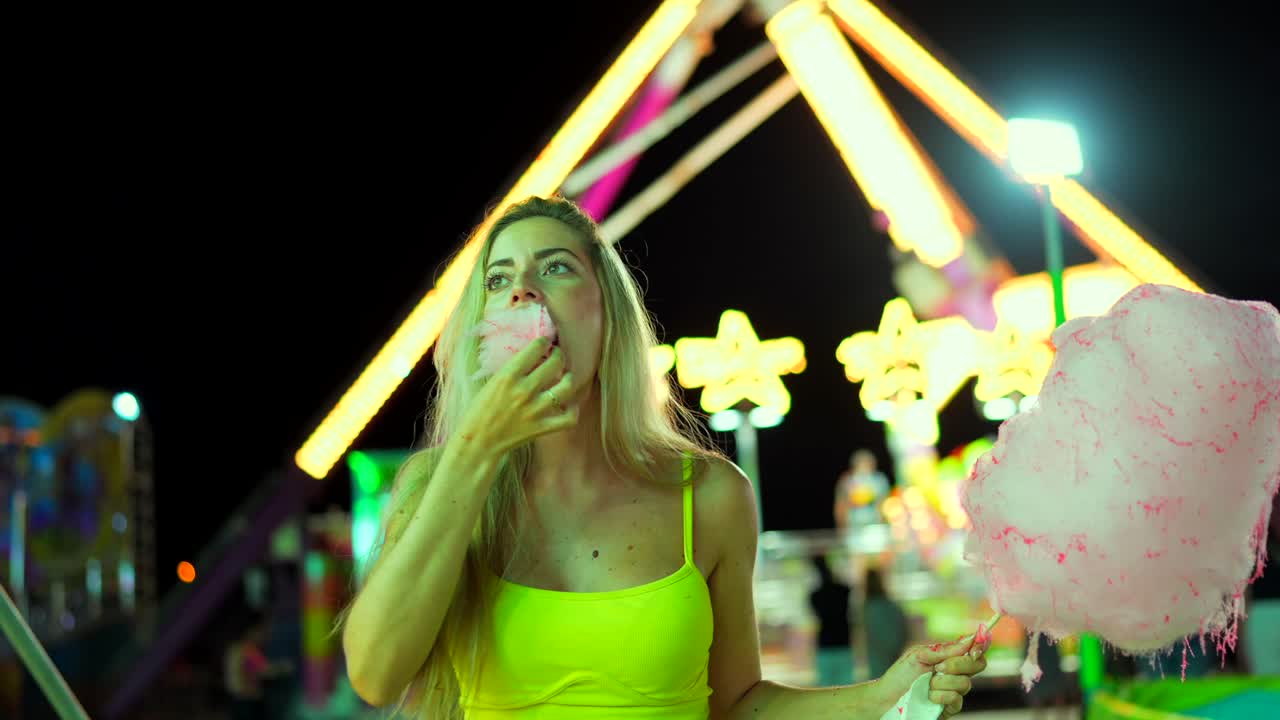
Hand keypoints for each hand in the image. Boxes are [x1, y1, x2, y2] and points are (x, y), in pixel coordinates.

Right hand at [457, 337, 576, 454]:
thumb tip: (533, 355)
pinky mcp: (542, 428)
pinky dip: (573, 410)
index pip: (536, 348)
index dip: (544, 341)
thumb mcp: (492, 382)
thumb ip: (512, 369)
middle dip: (559, 355)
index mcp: (508, 376)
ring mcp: (535, 410)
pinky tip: (569, 404)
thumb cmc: (480, 410)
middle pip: (555, 363)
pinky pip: (569, 417)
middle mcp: (524, 390)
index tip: (546, 341)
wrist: (478, 441)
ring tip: (565, 376)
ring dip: (569, 378)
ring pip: (567, 386)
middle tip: (556, 355)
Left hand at [875, 636, 987, 717]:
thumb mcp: (919, 655)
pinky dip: (941, 695)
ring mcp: (955, 691)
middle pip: (977, 665)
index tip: (974, 650)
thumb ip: (944, 649)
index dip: (980, 647)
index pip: (974, 651)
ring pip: (965, 683)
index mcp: (950, 657)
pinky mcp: (950, 707)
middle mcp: (956, 673)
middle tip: (939, 667)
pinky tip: (929, 696)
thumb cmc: (901, 674)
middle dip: (959, 664)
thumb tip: (970, 639)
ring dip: (943, 682)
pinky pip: (956, 699)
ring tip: (927, 684)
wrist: (888, 696)